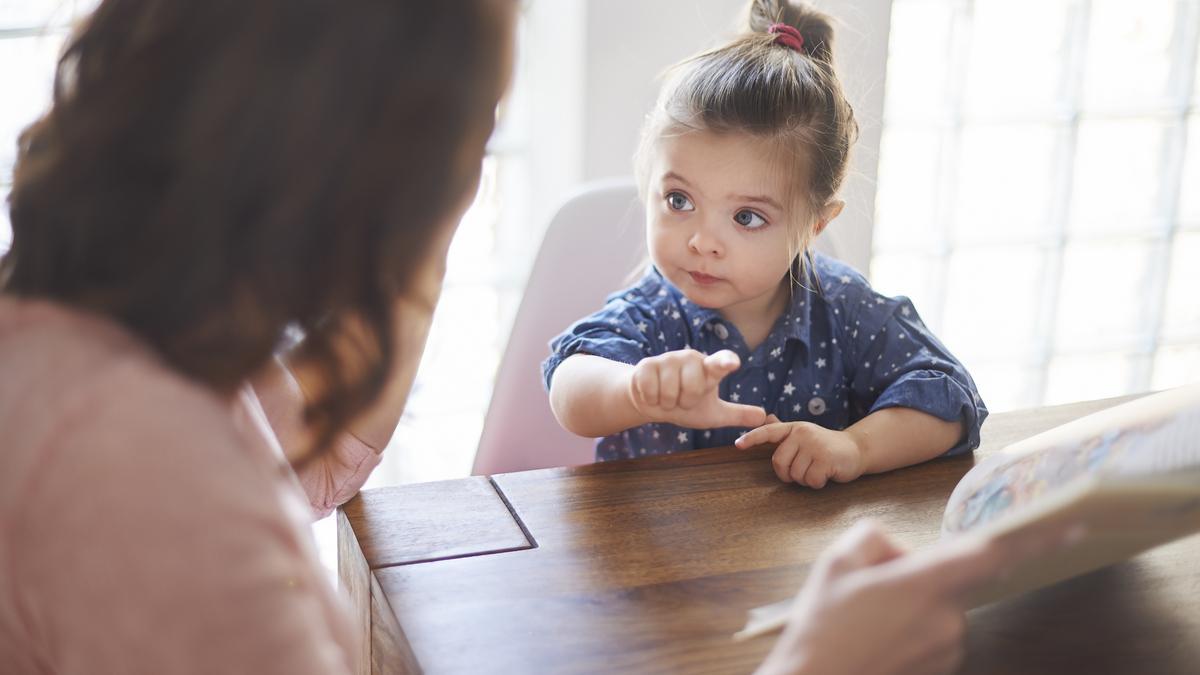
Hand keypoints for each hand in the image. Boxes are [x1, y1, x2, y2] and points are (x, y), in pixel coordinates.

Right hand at [627, 349, 765, 428]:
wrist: (651, 401)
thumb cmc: (684, 404)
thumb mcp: (712, 413)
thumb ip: (737, 414)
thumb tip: (765, 417)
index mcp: (709, 368)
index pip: (721, 362)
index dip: (726, 362)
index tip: (733, 363)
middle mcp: (690, 358)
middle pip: (692, 388)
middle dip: (685, 402)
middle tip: (681, 399)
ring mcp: (668, 359)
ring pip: (669, 391)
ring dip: (667, 402)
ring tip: (666, 397)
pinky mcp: (647, 365)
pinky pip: (650, 390)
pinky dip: (651, 399)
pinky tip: (652, 394)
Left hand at [735, 417, 863, 487]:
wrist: (855, 449)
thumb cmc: (825, 446)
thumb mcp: (804, 435)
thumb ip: (785, 431)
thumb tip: (766, 418)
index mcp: (794, 428)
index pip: (768, 432)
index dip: (752, 438)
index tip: (738, 445)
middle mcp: (802, 433)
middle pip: (779, 462)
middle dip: (789, 474)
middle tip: (804, 470)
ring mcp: (814, 445)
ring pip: (795, 474)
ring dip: (805, 479)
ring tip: (817, 469)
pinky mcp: (826, 459)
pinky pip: (810, 481)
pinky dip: (817, 483)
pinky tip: (826, 474)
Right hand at [757, 520, 1075, 674]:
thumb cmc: (820, 630)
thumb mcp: (834, 564)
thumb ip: (875, 538)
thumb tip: (901, 551)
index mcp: (924, 585)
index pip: (991, 553)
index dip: (1036, 538)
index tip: (1074, 526)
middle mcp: (946, 619)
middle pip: (949, 579)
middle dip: (917, 576)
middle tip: (867, 592)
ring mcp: (946, 650)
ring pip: (940, 609)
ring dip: (912, 606)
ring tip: (865, 623)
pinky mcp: (940, 670)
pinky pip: (934, 636)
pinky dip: (910, 631)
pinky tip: (874, 640)